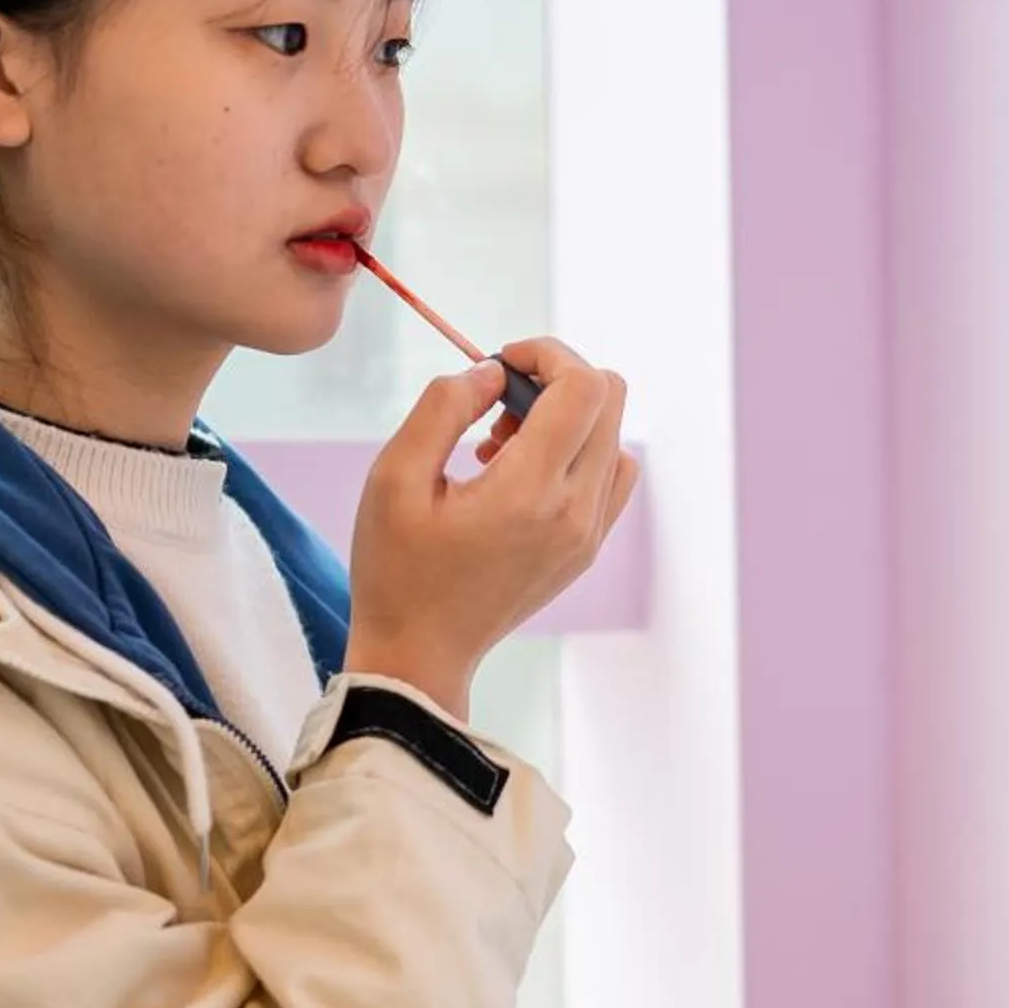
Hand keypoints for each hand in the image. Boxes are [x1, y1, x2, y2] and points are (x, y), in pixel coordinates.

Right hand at [347, 338, 637, 722]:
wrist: (420, 654)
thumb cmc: (396, 568)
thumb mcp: (394, 476)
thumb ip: (443, 407)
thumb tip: (493, 371)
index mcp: (530, 491)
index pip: (584, 386)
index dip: (546, 353)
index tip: (499, 364)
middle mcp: (576, 512)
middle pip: (610, 400)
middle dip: (555, 378)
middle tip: (496, 404)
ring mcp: (589, 535)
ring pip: (614, 436)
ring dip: (566, 419)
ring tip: (502, 445)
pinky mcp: (586, 550)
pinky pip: (610, 476)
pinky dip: (575, 454)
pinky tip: (520, 474)